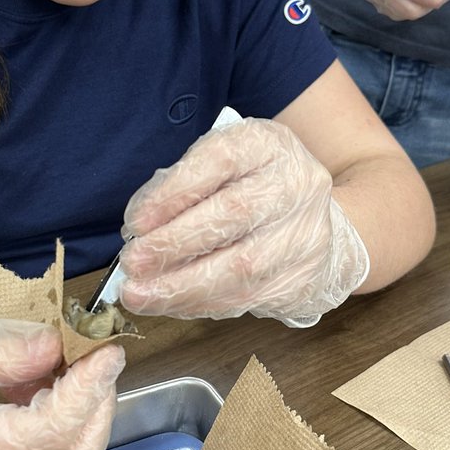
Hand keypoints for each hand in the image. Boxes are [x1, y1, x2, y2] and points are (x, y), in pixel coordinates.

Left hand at [117, 118, 368, 325]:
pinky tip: (172, 304)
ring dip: (182, 286)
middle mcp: (296, 184)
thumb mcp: (220, 165)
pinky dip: (201, 304)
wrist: (317, 220)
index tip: (137, 222)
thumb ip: (181, 185)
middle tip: (132, 264)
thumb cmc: (251, 187)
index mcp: (268, 144)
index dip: (175, 193)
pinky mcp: (303, 278)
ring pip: (242, 267)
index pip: (220, 161)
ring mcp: (305, 234)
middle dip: (174, 245)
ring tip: (141, 294)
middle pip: (233, 215)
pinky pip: (247, 298)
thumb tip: (139, 226)